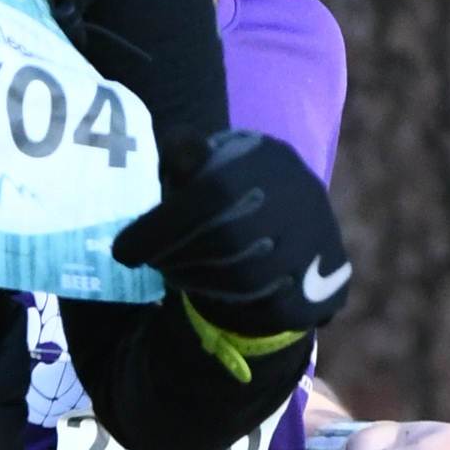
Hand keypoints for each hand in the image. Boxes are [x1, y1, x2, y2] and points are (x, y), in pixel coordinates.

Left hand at [113, 129, 351, 342]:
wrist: (297, 228)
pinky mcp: (327, 280)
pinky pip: (269, 303)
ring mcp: (318, 238)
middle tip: (147, 262)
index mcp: (268, 157)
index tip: (121, 252)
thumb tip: (175, 146)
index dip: (161, 226)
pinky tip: (209, 290)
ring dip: (198, 280)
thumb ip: (188, 157)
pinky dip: (231, 302)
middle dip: (175, 255)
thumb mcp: (210, 164)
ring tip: (174, 272)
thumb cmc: (235, 192)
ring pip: (246, 275)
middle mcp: (300, 193)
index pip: (212, 192)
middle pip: (227, 238)